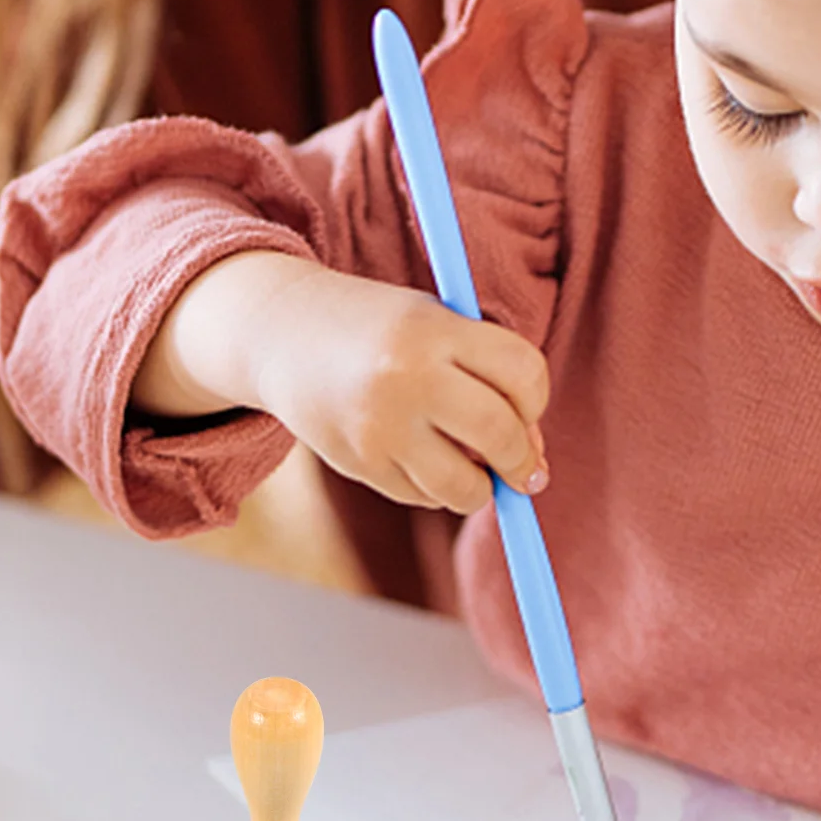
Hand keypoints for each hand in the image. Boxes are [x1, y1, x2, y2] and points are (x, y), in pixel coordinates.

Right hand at [150, 251, 549, 513]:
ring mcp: (379, 425)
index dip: (536, 401)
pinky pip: (423, 496)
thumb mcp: (434, 324)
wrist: (283, 334)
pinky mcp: (358, 463)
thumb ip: (488, 378)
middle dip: (522, 460)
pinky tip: (421, 460)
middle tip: (524, 470)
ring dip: (482, 487)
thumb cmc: (381, 330)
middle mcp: (406, 376)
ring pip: (464, 485)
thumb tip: (534, 466)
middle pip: (500, 432)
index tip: (528, 412)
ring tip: (474, 470)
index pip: (522, 372)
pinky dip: (436, 489)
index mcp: (433, 329)